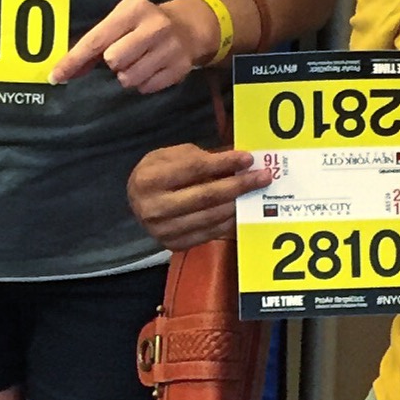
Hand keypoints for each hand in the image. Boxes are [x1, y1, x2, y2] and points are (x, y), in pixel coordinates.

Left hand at [53, 0, 217, 92]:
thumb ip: (94, 44)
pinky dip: (143, 83)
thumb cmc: (143, 25)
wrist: (189, 27)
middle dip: (112, 63)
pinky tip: (151, 69)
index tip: (55, 77)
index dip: (73, 60)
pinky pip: (146, 88)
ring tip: (137, 63)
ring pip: (129, 78)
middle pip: (113, 60)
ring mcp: (170, 47)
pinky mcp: (180, 68)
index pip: (96, 40)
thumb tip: (64, 72)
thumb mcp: (120, 23)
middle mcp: (154, 25)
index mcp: (133, 9)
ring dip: (127, 76)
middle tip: (120, 57)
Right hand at [127, 143, 267, 248]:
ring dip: (238, 204)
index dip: (224, 163)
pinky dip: (229, 221)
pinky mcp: (173, 244)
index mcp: (149, 180)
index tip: (248, 158)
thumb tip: (237, 163)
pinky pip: (209, 234)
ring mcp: (163, 230)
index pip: (195, 169)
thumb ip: (200, 158)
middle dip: (239, 185)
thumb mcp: (170, 155)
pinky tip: (241, 210)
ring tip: (256, 192)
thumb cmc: (157, 172)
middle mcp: (154, 208)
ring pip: (211, 217)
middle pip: (206, 196)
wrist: (137, 202)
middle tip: (263, 177)